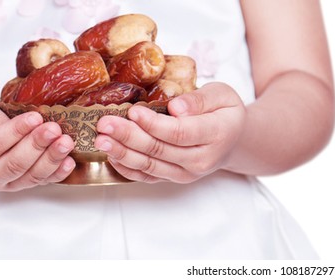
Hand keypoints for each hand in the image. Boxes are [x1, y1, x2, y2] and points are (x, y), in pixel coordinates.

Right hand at [0, 97, 75, 190]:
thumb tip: (25, 124)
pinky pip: (42, 181)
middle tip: (53, 129)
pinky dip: (57, 172)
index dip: (15, 132)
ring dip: (50, 159)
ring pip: (30, 176)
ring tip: (65, 142)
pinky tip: (69, 161)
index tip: (35, 117)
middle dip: (36, 146)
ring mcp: (6, 183)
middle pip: (13, 164)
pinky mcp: (23, 184)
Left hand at [94, 82, 245, 183]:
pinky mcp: (172, 177)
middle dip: (129, 137)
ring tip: (101, 139)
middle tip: (105, 123)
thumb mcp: (222, 95)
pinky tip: (110, 154)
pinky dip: (126, 167)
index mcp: (216, 135)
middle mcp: (200, 160)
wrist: (232, 139)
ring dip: (122, 153)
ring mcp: (185, 173)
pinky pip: (146, 176)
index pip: (180, 133)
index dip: (154, 125)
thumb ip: (200, 100)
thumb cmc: (225, 112)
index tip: (134, 111)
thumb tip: (176, 107)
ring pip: (150, 165)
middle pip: (160, 150)